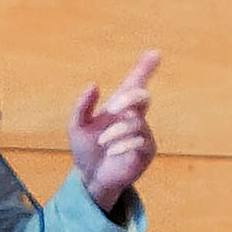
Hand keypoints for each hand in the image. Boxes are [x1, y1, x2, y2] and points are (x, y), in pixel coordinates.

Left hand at [67, 50, 159, 215]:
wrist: (90, 178)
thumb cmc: (86, 150)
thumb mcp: (76, 126)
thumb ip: (82, 106)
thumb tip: (93, 85)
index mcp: (119, 107)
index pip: (135, 84)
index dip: (145, 68)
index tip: (154, 53)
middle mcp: (134, 117)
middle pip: (142, 96)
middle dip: (128, 98)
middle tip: (112, 107)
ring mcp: (143, 134)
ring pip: (136, 123)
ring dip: (116, 131)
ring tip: (102, 142)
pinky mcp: (146, 152)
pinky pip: (140, 141)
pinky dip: (123, 144)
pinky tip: (111, 150)